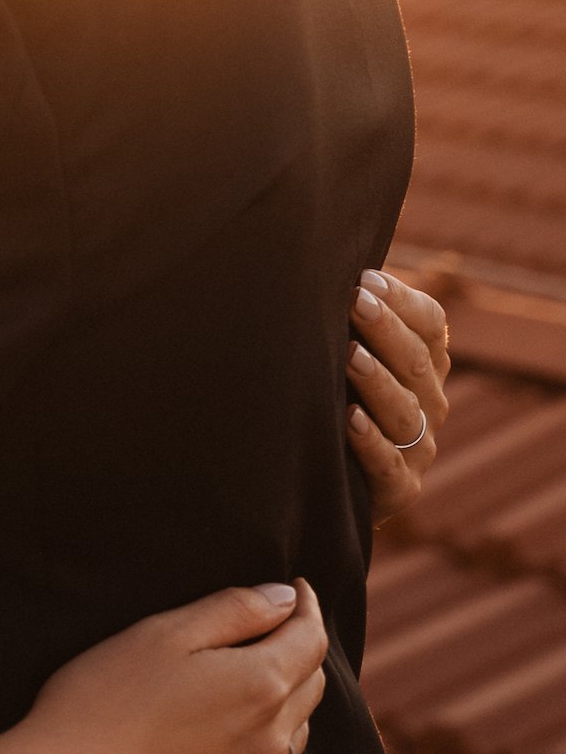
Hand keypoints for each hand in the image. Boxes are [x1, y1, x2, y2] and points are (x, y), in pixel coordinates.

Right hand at [0, 579, 327, 753]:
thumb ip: (232, 610)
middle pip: (310, 687)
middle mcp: (270, 743)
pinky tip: (230, 744)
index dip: (306, 608)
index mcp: (259, 686)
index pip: (310, 639)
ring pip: (295, 737)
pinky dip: (264, 753)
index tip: (297, 589)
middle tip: (273, 630)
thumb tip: (286, 598)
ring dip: (285, 705)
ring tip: (250, 686)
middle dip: (299, 652)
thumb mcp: (161, 634)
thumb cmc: (101, 702)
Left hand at [346, 268, 450, 522]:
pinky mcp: (399, 489)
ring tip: (350, 356)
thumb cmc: (329, 392)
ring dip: (379, 381)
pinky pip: (390, 466)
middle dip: (386, 330)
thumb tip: (327, 264)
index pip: (430, 324)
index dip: (401, 300)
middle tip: (354, 302)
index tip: (363, 279)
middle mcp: (429, 402)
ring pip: (406, 411)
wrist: (324, 477)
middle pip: (417, 362)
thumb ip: (347, 313)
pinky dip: (372, 443)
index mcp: (425, 362)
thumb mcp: (343, 348)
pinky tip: (350, 419)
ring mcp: (417, 447)